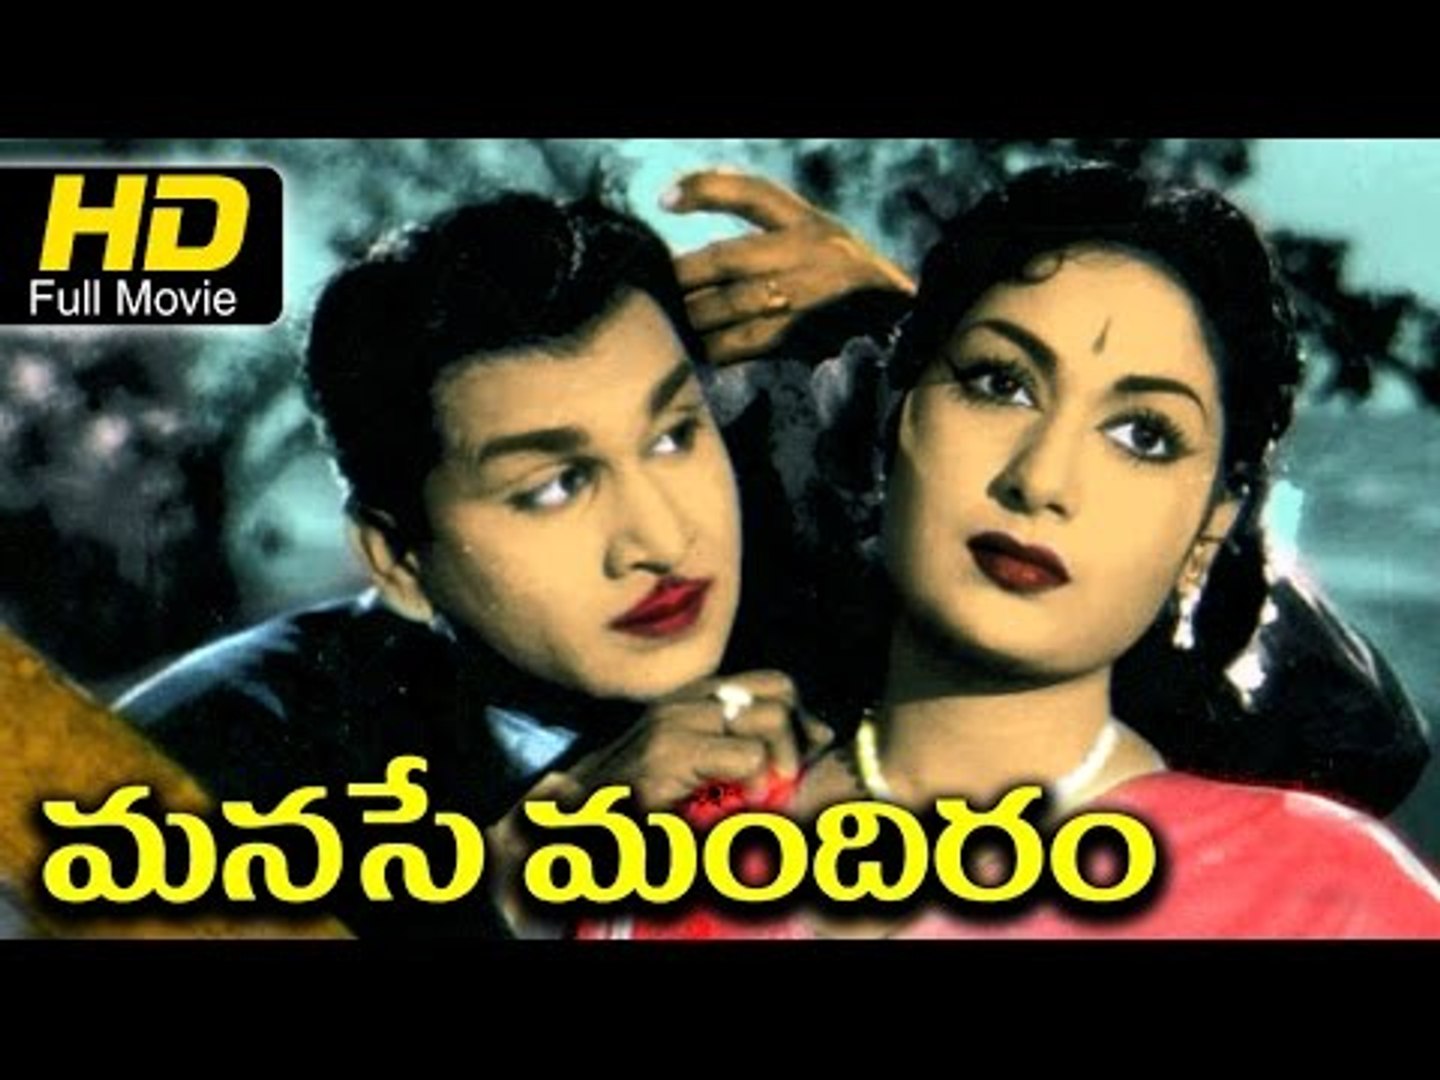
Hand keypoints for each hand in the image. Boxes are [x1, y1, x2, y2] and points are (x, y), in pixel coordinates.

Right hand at [563, 669, 830, 810]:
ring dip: (781, 759)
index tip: (806, 751)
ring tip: (764, 791)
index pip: (772, 682)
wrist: (578, 809)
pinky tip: (743, 800)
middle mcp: (687, 698)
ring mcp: (677, 720)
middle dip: (798, 734)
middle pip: (779, 691)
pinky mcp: (670, 752)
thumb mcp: (699, 757)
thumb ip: (746, 741)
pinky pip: (746, 756)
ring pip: (769, 719)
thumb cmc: (641, 794)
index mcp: (696, 696)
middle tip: (791, 773)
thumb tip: (819, 733)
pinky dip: (757, 782)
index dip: (800, 715)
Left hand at [665, 168, 915, 364]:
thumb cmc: (835, 272)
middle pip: (726, 258)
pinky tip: (694, 346)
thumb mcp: (810, 229)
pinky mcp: (796, 339)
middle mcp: (804, 256)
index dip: (706, 190)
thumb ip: (757, 216)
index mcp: (805, 222)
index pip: (753, 194)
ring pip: (728, 305)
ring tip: (668, 317)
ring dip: (691, 314)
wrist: (891, 322)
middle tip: (652, 281)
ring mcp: (801, 299)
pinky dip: (710, 346)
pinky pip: (739, 344)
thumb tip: (676, 203)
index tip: (664, 201)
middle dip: (684, 273)